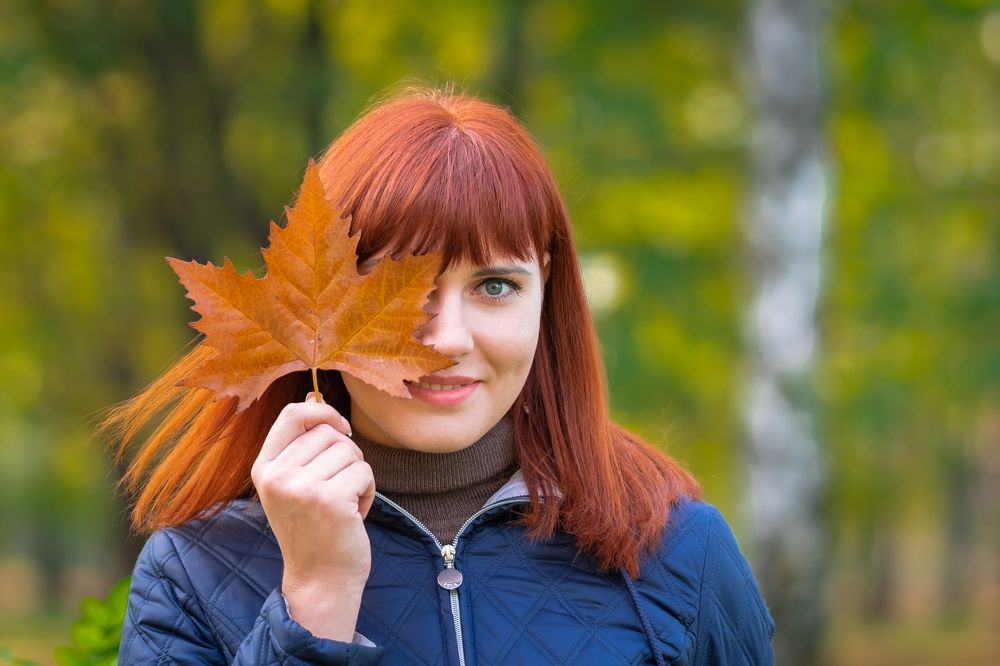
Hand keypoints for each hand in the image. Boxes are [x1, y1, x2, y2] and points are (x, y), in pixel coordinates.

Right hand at [251, 392, 374, 639]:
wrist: (320, 581)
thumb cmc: (313, 530)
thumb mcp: (294, 485)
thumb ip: (301, 445)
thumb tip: (313, 394)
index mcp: (264, 468)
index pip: (292, 414)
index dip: (323, 411)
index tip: (342, 428)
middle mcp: (277, 476)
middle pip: (329, 432)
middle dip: (347, 454)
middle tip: (340, 488)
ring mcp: (301, 488)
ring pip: (350, 451)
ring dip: (358, 475)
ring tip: (345, 503)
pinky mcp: (329, 499)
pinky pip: (364, 471)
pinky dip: (368, 491)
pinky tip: (354, 514)